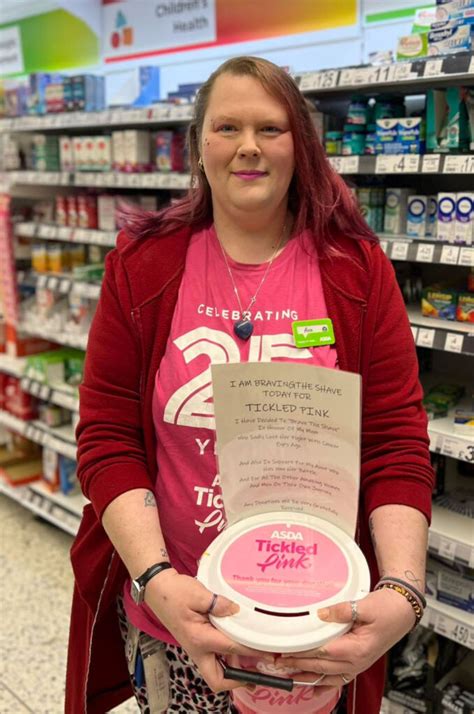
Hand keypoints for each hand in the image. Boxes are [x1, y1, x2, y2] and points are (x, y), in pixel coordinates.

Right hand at [145, 569, 272, 691]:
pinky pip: (214, 656)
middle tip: (256, 673)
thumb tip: (236, 611)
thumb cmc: (174, 592)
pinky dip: (227, 655)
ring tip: (253, 658)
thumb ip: (218, 604)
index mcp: (199, 639)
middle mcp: (197, 649)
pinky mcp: (196, 642)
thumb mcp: (197, 594)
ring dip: (233, 667)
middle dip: (236, 681)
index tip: (269, 653)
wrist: (157, 589)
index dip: (252, 651)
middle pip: (217, 679)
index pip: (231, 649)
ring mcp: (196, 648)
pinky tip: (237, 642)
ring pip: (216, 670)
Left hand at [274, 588, 415, 687]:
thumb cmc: (387, 609)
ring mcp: (357, 665)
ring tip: (287, 674)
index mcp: (356, 649)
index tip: (284, 651)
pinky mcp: (357, 663)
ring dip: (307, 675)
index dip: (301, 653)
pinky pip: (338, 678)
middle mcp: (356, 662)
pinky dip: (324, 683)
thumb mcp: (365, 606)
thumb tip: (320, 615)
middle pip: (321, 666)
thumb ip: (341, 611)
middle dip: (298, 665)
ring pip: (327, 675)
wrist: (402, 611)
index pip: (321, 653)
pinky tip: (312, 685)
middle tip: (277, 662)